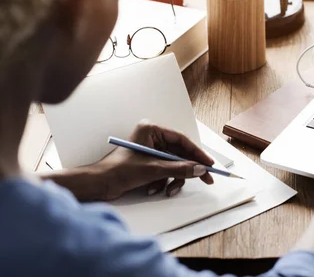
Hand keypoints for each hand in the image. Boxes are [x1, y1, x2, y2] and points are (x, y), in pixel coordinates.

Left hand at [93, 121, 214, 200]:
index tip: (209, 164)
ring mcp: (150, 151)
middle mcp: (152, 138)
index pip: (181, 140)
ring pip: (174, 165)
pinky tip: (154, 189)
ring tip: (167, 190)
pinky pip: (165, 172)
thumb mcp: (154, 170)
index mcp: (151, 130)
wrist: (98, 185)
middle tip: (205, 179)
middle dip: (188, 169)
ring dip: (173, 179)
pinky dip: (163, 182)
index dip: (197, 153)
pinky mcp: (148, 163)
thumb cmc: (118, 170)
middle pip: (180, 154)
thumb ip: (179, 169)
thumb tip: (200, 169)